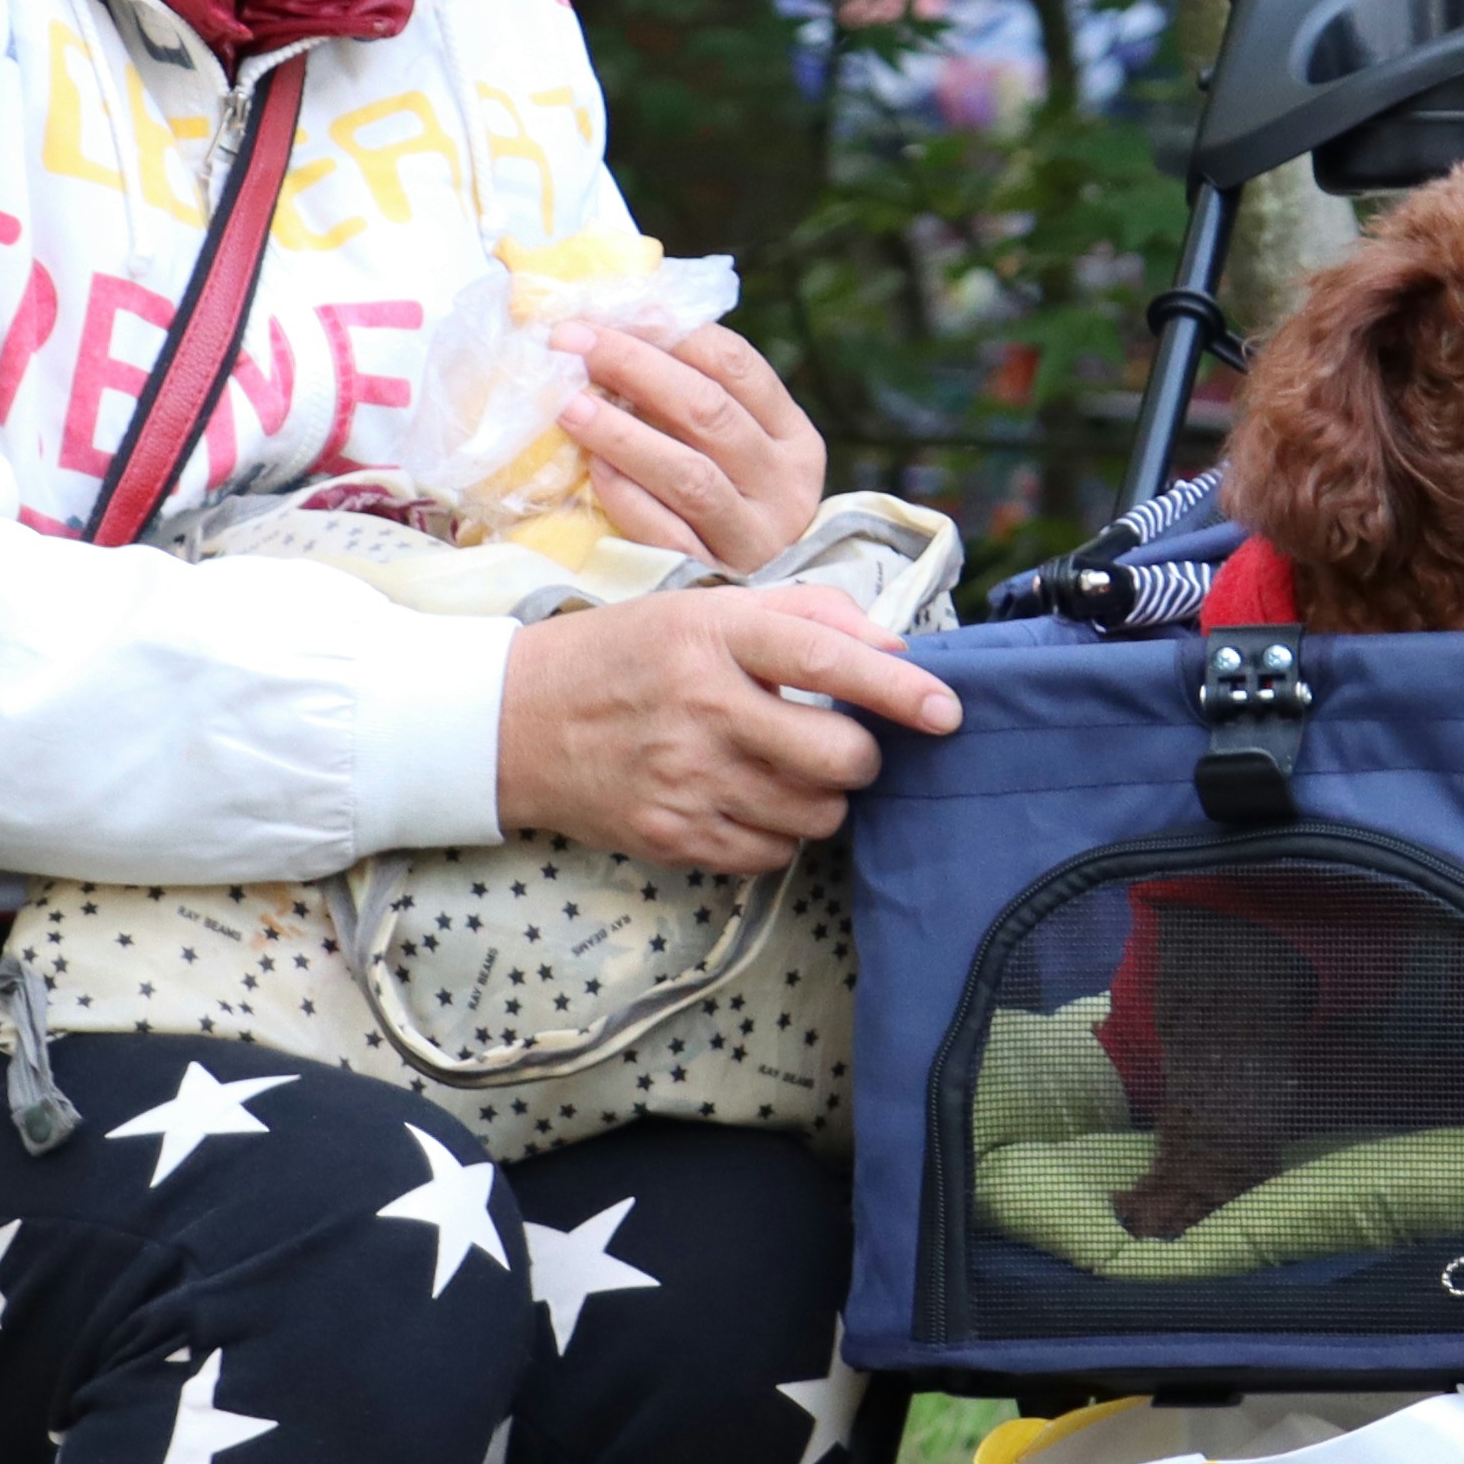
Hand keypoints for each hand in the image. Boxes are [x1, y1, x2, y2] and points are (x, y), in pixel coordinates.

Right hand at [496, 584, 958, 872]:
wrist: (515, 721)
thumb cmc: (626, 656)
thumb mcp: (703, 609)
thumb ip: (804, 616)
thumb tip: (895, 644)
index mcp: (713, 637)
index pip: (827, 662)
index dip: (898, 689)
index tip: (947, 710)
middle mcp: (701, 708)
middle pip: (838, 759)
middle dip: (861, 759)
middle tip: (841, 744)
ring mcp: (684, 780)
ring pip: (815, 816)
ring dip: (823, 799)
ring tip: (788, 771)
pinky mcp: (671, 836)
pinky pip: (771, 854)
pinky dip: (780, 833)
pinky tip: (750, 801)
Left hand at [564, 320, 828, 569]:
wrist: (756, 617)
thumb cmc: (729, 510)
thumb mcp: (737, 452)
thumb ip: (697, 397)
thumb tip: (624, 317)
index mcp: (795, 440)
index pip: (737, 365)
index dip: (670, 331)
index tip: (609, 311)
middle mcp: (785, 487)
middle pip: (708, 411)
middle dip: (633, 366)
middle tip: (569, 341)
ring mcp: (754, 537)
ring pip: (689, 473)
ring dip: (622, 432)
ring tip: (567, 403)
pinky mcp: (715, 579)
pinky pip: (666, 532)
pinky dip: (627, 498)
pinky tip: (592, 471)